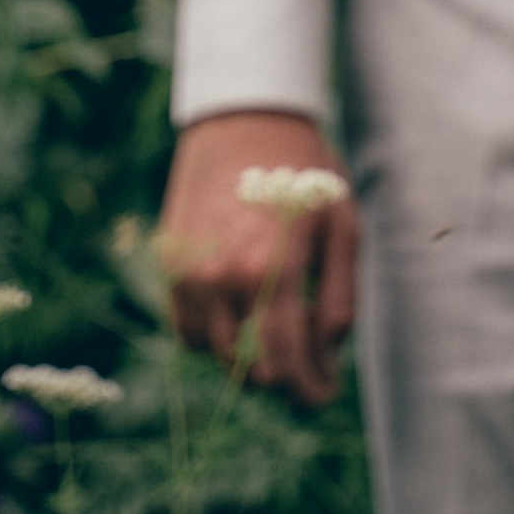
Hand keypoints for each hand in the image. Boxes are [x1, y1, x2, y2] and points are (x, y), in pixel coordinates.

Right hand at [156, 108, 358, 406]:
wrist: (244, 118)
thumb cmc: (305, 171)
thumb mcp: (343, 225)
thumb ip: (338, 300)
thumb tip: (326, 361)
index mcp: (275, 269)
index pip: (287, 366)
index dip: (309, 393)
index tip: (322, 395)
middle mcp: (224, 279)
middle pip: (251, 372)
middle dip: (283, 374)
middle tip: (307, 359)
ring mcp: (189, 275)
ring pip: (217, 355)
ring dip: (249, 352)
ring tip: (275, 316)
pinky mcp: (169, 268)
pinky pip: (187, 330)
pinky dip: (214, 333)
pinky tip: (239, 302)